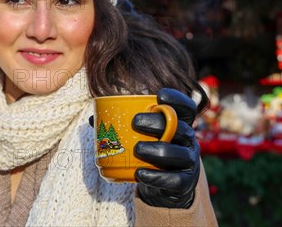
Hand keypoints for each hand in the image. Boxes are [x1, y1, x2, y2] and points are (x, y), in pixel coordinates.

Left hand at [132, 88, 199, 208]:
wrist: (164, 187)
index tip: (159, 95)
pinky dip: (156, 176)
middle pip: (179, 127)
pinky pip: (174, 179)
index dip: (177, 99)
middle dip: (158, 123)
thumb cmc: (151, 153)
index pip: (186, 108)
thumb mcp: (143, 137)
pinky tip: (139, 172)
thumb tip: (93, 119)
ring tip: (137, 149)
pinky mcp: (184, 183)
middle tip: (135, 122)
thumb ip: (122, 126)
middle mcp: (188, 141)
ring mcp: (188, 162)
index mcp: (179, 124)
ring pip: (179, 154)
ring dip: (156, 150)